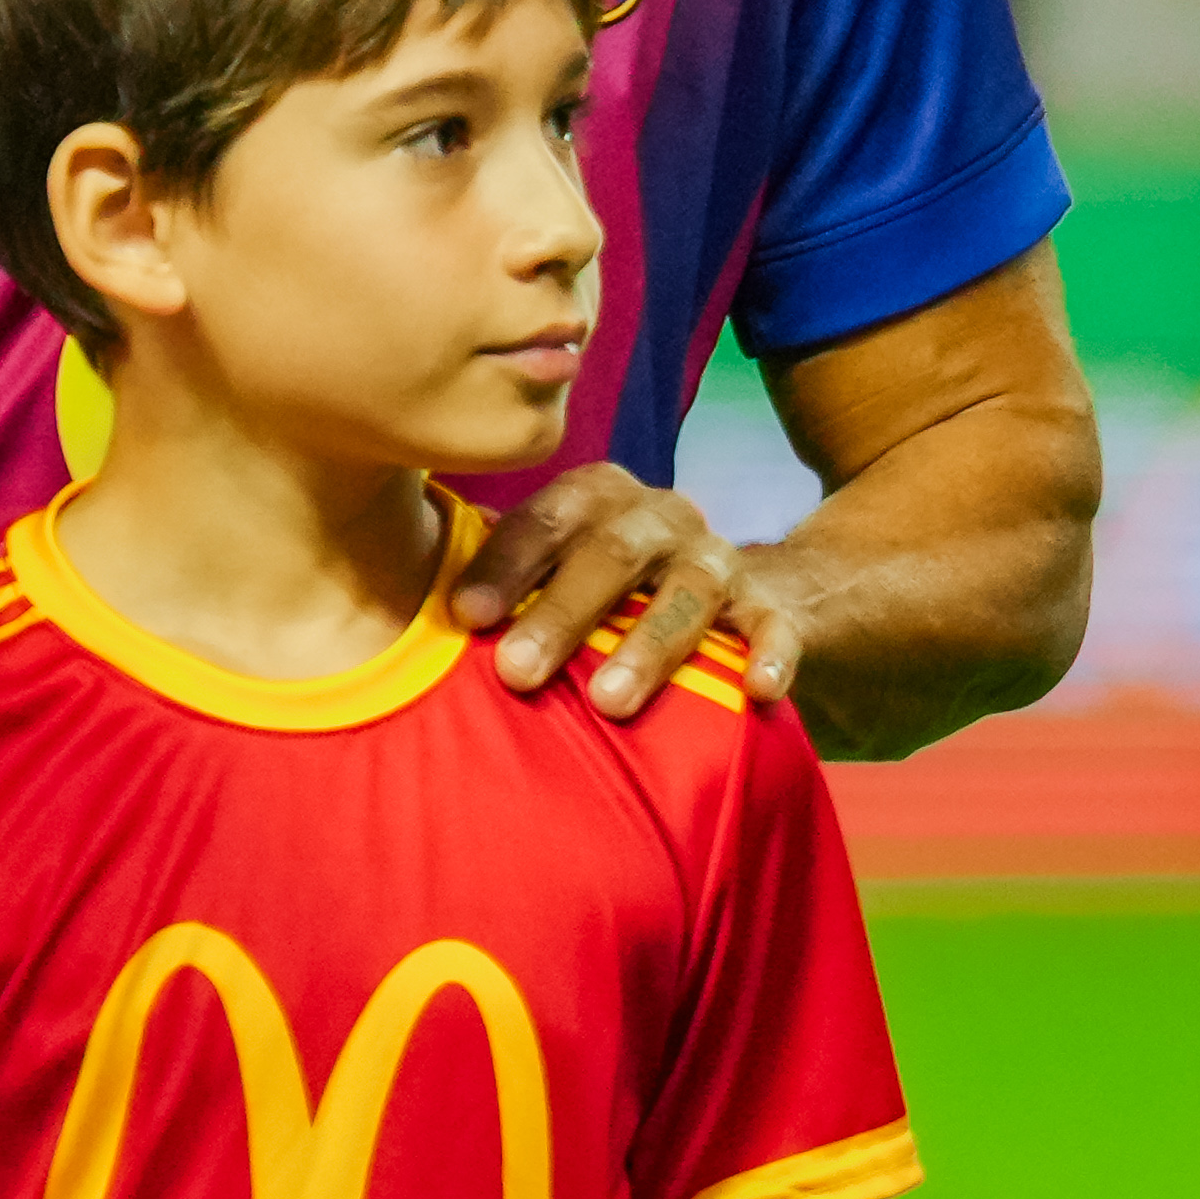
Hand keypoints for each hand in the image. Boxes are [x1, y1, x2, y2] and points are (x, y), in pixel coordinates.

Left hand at [453, 467, 799, 714]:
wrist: (727, 591)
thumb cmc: (605, 585)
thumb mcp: (555, 566)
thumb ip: (504, 579)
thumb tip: (422, 617)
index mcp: (595, 495)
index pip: (544, 519)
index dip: (504, 566)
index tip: (466, 618)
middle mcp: (659, 516)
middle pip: (610, 555)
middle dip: (560, 614)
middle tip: (516, 673)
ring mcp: (719, 557)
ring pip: (688, 591)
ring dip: (647, 646)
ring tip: (609, 703)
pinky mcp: (773, 604)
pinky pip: (777, 626)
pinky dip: (768, 653)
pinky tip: (757, 690)